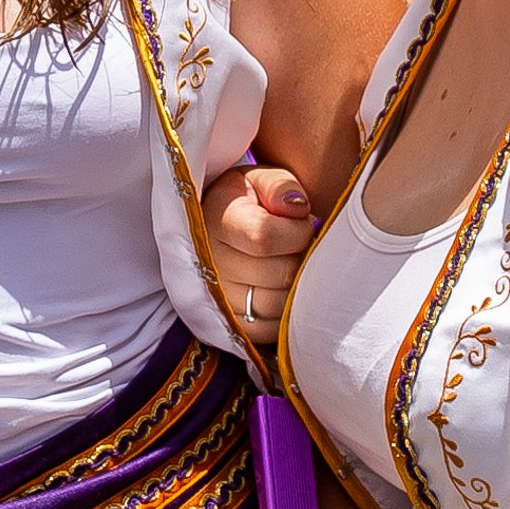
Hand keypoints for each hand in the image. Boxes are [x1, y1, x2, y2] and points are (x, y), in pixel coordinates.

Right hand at [204, 158, 317, 358]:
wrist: (217, 226)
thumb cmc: (249, 200)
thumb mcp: (261, 180)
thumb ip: (280, 186)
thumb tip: (297, 208)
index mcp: (217, 221)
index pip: (263, 238)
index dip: (296, 232)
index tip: (300, 221)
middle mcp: (209, 264)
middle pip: (278, 274)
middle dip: (301, 257)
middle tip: (297, 245)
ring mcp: (216, 298)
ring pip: (278, 304)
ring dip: (296, 285)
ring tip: (289, 264)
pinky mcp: (229, 324)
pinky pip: (271, 329)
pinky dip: (286, 311)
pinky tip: (283, 288)